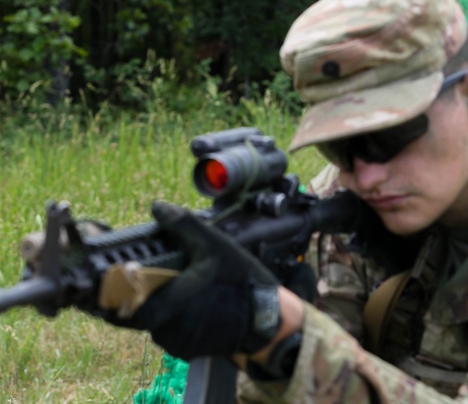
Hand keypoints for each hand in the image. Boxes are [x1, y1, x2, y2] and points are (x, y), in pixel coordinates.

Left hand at [107, 201, 281, 360]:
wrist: (268, 320)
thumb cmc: (241, 281)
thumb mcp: (215, 246)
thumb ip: (184, 226)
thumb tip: (157, 207)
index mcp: (168, 303)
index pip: (120, 309)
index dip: (109, 297)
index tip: (108, 283)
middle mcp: (167, 330)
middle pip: (138, 313)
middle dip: (142, 294)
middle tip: (154, 277)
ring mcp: (177, 344)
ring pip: (155, 322)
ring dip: (161, 306)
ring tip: (183, 288)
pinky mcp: (188, 351)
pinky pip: (171, 332)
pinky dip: (176, 318)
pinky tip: (195, 304)